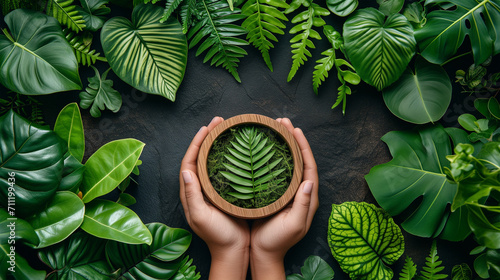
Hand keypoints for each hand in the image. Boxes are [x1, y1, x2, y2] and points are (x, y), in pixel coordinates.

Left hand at [180, 117, 249, 279]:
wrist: (233, 251)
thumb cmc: (217, 236)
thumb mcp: (201, 217)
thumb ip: (193, 195)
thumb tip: (186, 172)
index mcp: (190, 192)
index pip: (189, 161)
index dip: (196, 143)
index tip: (206, 128)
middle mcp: (199, 188)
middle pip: (200, 157)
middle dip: (207, 138)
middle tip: (219, 122)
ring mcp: (212, 190)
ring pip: (212, 162)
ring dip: (217, 145)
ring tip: (226, 130)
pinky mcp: (225, 193)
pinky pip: (223, 170)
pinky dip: (228, 157)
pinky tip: (237, 151)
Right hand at [250, 118, 318, 279]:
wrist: (263, 254)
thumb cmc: (278, 241)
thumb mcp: (293, 225)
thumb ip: (302, 204)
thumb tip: (308, 181)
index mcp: (308, 198)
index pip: (309, 166)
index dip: (303, 147)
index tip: (295, 130)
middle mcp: (300, 192)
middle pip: (300, 160)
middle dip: (293, 140)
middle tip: (283, 123)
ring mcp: (288, 193)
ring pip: (289, 164)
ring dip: (284, 146)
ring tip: (276, 130)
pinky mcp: (276, 194)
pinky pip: (278, 171)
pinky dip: (273, 157)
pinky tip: (265, 150)